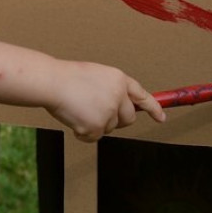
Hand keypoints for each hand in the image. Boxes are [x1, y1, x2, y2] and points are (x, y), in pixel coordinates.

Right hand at [45, 61, 164, 141]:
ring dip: (96, 124)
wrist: (50, 82)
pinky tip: (73, 118)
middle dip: (116, 119)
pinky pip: (94, 137)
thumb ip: (111, 90)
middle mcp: (118, 96)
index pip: (142, 96)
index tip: (161, 117)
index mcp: (118, 80)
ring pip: (110, 128)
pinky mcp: (97, 126)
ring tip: (78, 108)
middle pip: (128, 118)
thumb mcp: (96, 75)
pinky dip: (83, 132)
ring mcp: (109, 112)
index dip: (153, 108)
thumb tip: (119, 108)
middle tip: (96, 113)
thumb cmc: (66, 77)